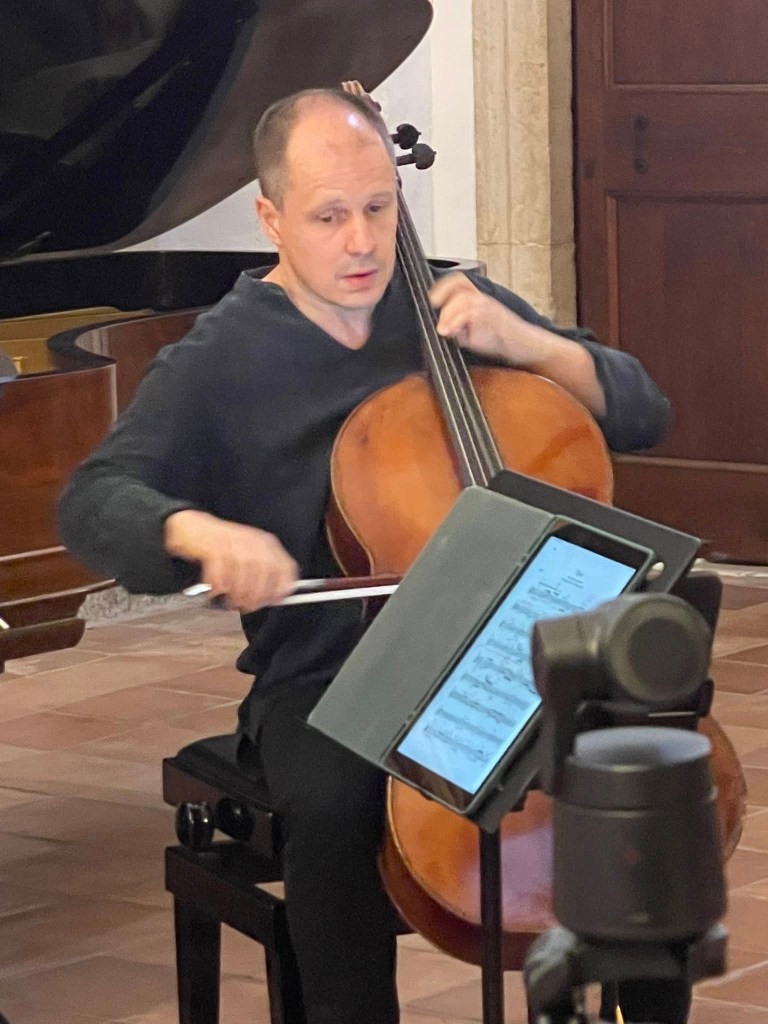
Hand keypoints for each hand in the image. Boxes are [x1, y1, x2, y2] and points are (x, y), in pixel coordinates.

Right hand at [164, 510, 298, 611]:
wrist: (194, 528)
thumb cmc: (224, 548)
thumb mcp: (248, 557)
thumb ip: (264, 575)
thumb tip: (276, 597)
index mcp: (266, 544)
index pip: (285, 568)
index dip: (281, 588)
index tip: (273, 601)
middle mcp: (253, 541)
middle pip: (265, 573)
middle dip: (257, 596)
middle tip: (247, 606)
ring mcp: (232, 542)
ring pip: (243, 575)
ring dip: (237, 595)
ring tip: (231, 602)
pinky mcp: (212, 546)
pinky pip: (220, 574)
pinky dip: (218, 587)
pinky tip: (215, 590)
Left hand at [429, 272, 549, 365]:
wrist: (525, 345)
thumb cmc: (501, 340)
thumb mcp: (473, 333)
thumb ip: (458, 328)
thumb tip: (442, 328)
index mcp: (478, 299)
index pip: (460, 281)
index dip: (443, 285)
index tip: (431, 297)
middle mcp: (483, 298)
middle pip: (460, 283)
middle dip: (443, 293)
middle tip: (433, 305)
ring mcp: (489, 306)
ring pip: (464, 299)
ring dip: (449, 314)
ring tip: (443, 329)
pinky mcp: (494, 317)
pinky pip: (472, 314)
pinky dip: (457, 323)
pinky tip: (451, 332)